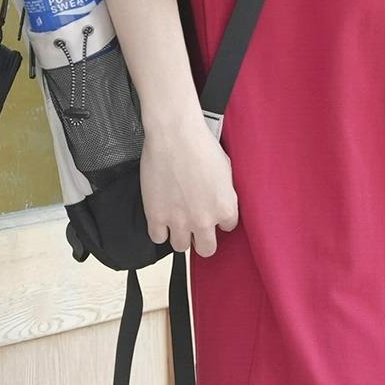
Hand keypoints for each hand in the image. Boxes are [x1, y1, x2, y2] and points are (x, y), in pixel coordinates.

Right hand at [139, 113, 239, 257]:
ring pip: (182, 247)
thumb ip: (226, 192)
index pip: (228, 227)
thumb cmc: (202, 144)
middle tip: (197, 225)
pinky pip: (158, 238)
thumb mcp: (227, 169)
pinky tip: (162, 218)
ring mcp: (179, 221)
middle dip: (203, 238)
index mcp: (225, 208)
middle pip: (207, 249)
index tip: (213, 212)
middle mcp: (204, 220)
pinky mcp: (156, 216)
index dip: (220, 219)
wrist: (175, 135)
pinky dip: (159, 230)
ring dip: (180, 235)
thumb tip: (222, 200)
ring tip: (178, 220)